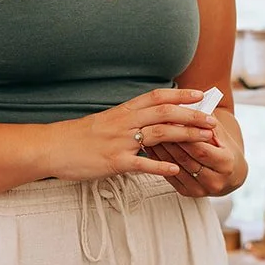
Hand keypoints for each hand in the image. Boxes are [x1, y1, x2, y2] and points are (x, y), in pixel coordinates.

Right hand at [55, 88, 217, 181]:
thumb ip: (127, 120)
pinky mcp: (113, 162)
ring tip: (205, 140)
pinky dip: (160, 167)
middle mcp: (124, 122)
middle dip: (192, 115)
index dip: (181, 95)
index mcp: (123, 111)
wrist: (51, 147)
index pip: (157, 97)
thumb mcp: (105, 122)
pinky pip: (142, 164)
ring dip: (185, 136)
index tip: (200, 94)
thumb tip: (147, 120)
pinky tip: (176, 170)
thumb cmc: (77, 137)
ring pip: (159, 134)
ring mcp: (120, 142)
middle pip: (165, 113)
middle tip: (212, 120)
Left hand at [146, 111, 244, 197]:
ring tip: (150, 136)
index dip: (184, 136)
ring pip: (176, 168)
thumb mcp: (222, 135)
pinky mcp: (189, 193)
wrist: (231, 174)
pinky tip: (153, 149)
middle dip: (169, 142)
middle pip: (186, 159)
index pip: (201, 149)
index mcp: (226, 164)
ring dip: (161, 151)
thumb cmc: (225, 149)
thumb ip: (206, 123)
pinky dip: (160, 162)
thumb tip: (189, 109)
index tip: (170, 121)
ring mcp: (201, 190)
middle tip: (154, 126)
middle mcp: (215, 180)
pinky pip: (171, 177)